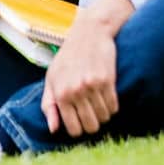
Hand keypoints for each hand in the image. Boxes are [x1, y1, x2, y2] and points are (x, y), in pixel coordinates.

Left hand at [40, 0, 128, 137]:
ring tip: (97, 103)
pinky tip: (106, 97)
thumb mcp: (51, 79)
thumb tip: (53, 130)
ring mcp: (93, 86)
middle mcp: (76, 91)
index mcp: (61, 93)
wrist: (88, 34)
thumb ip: (49, 105)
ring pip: (105, 118)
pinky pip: (114, 107)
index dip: (78, 130)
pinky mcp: (108, 80)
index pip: (74, 129)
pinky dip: (112, 106)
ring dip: (103, 114)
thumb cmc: (67, 58)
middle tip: (90, 114)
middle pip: (91, 126)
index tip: (79, 123)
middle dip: (92, 124)